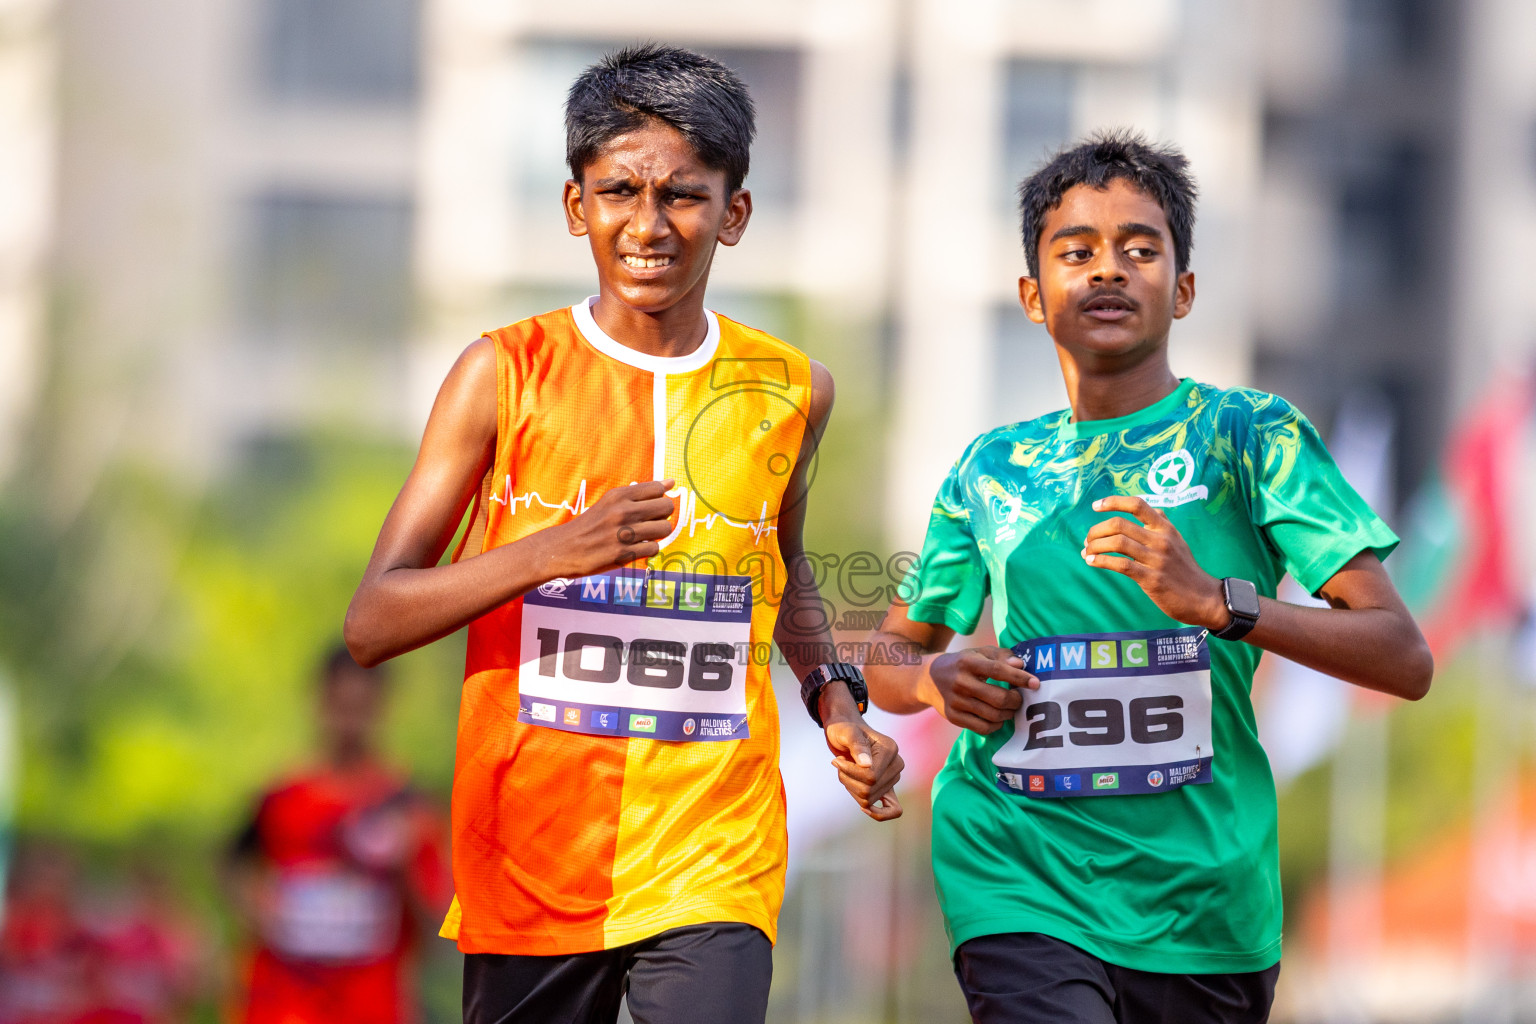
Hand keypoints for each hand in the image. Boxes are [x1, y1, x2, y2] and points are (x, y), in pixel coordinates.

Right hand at [542, 480, 676, 577]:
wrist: (564, 548)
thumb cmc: (591, 524)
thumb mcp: (610, 501)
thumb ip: (640, 492)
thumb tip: (672, 483)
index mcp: (619, 495)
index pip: (658, 489)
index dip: (660, 498)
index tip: (653, 506)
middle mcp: (622, 512)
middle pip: (667, 507)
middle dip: (664, 515)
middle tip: (651, 521)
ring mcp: (623, 533)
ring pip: (664, 528)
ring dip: (659, 533)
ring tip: (645, 535)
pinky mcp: (624, 554)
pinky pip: (654, 548)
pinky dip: (649, 549)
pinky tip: (637, 547)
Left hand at [821, 687, 903, 820]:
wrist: (845, 733)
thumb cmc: (844, 730)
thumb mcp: (846, 732)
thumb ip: (856, 745)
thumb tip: (866, 765)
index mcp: (891, 749)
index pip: (871, 777)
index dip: (849, 773)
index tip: (837, 761)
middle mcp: (897, 765)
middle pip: (869, 790)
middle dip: (848, 780)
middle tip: (840, 764)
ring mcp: (894, 777)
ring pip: (869, 799)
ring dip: (851, 788)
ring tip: (846, 771)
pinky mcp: (888, 787)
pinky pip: (893, 810)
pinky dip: (878, 814)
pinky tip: (864, 808)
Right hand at [924, 647, 1033, 733]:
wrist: (929, 678)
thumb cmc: (963, 663)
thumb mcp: (979, 653)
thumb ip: (1001, 656)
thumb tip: (1020, 665)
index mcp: (968, 662)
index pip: (998, 670)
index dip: (1019, 678)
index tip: (1035, 683)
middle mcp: (960, 682)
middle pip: (998, 698)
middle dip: (1016, 701)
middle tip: (1020, 699)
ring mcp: (955, 701)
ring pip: (993, 715)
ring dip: (1008, 714)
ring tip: (1010, 708)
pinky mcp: (953, 716)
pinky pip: (982, 728)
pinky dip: (996, 725)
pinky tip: (998, 718)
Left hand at [1082, 495, 1226, 627]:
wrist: (1204, 598)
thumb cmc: (1185, 569)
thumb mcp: (1178, 541)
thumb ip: (1162, 524)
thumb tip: (1150, 510)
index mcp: (1165, 527)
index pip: (1137, 505)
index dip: (1113, 502)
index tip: (1096, 506)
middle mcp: (1161, 539)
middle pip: (1119, 524)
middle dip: (1096, 530)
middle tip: (1088, 540)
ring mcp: (1157, 559)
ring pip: (1117, 542)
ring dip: (1095, 546)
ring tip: (1087, 552)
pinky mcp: (1151, 579)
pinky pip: (1120, 565)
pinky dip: (1101, 561)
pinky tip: (1092, 562)